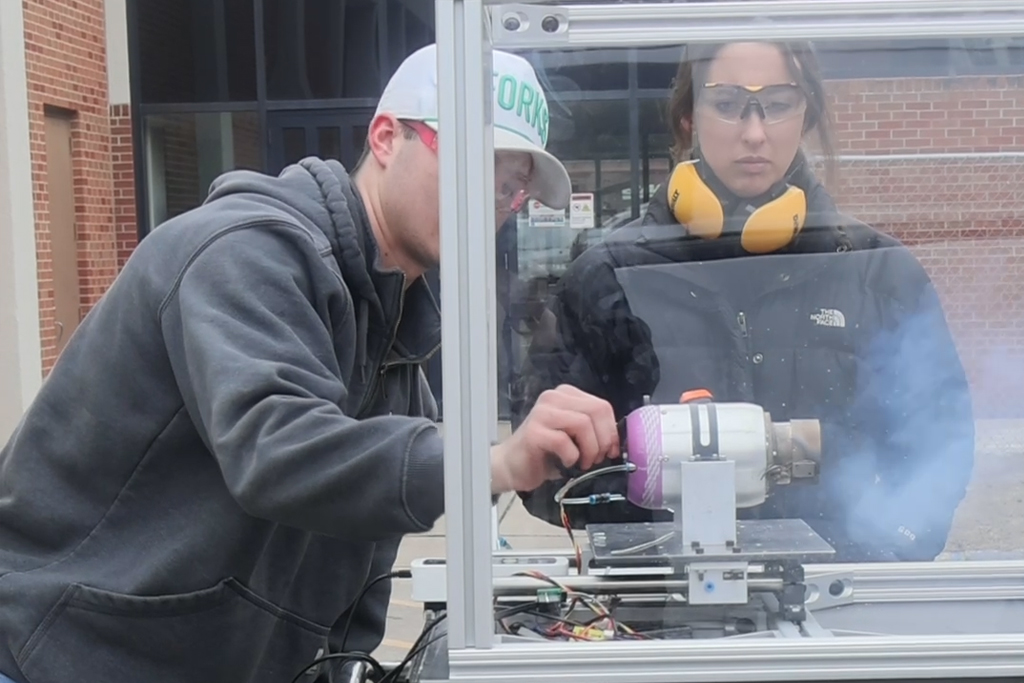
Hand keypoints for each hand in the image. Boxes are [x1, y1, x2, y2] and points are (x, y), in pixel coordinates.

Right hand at [490, 385, 619, 494]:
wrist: (512, 466)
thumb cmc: (545, 452)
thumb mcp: (573, 436)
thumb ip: (592, 429)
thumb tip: (616, 441)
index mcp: (565, 395)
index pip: (602, 406)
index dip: (611, 431)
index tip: (610, 450)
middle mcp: (553, 398)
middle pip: (596, 412)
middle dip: (603, 440)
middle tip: (596, 459)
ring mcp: (541, 413)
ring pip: (583, 424)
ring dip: (589, 450)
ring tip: (582, 463)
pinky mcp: (533, 432)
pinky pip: (564, 442)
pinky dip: (572, 457)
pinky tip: (566, 464)